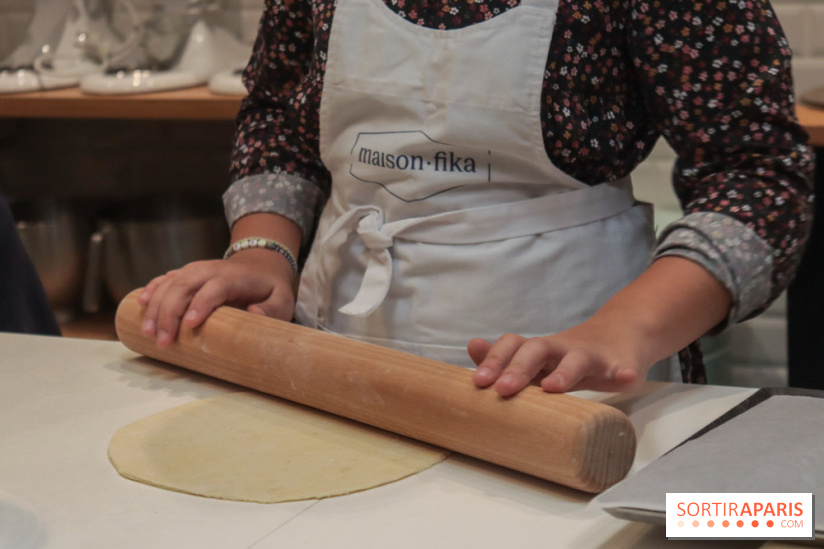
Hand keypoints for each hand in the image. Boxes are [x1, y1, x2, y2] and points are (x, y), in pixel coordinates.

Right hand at [138, 248, 295, 347]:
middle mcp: (211, 269)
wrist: (262, 264)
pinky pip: (165, 278)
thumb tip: (253, 314)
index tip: (190, 324)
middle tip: (162, 341)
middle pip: (185, 285)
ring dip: (155, 305)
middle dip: (170, 312)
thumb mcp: (283, 301)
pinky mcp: (187, 273)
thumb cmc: (271, 290)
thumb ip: (272, 309)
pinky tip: (140, 303)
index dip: (201, 303)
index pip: (214, 287)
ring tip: (147, 332)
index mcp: (235, 277)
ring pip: (171, 282)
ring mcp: (197, 269)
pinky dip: (152, 288)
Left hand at [468, 317, 649, 395]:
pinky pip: (623, 367)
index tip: (478, 381)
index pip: (512, 345)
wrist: (620, 335)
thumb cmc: (567, 356)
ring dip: (565, 372)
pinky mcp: (619, 364)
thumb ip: (507, 358)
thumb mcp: (537, 359)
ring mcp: (591, 355)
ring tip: (553, 388)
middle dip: (519, 367)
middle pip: (538, 349)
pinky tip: (626, 377)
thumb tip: (471, 347)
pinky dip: (624, 371)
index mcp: (539, 350)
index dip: (495, 360)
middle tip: (503, 389)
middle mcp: (561, 348)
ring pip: (577, 358)